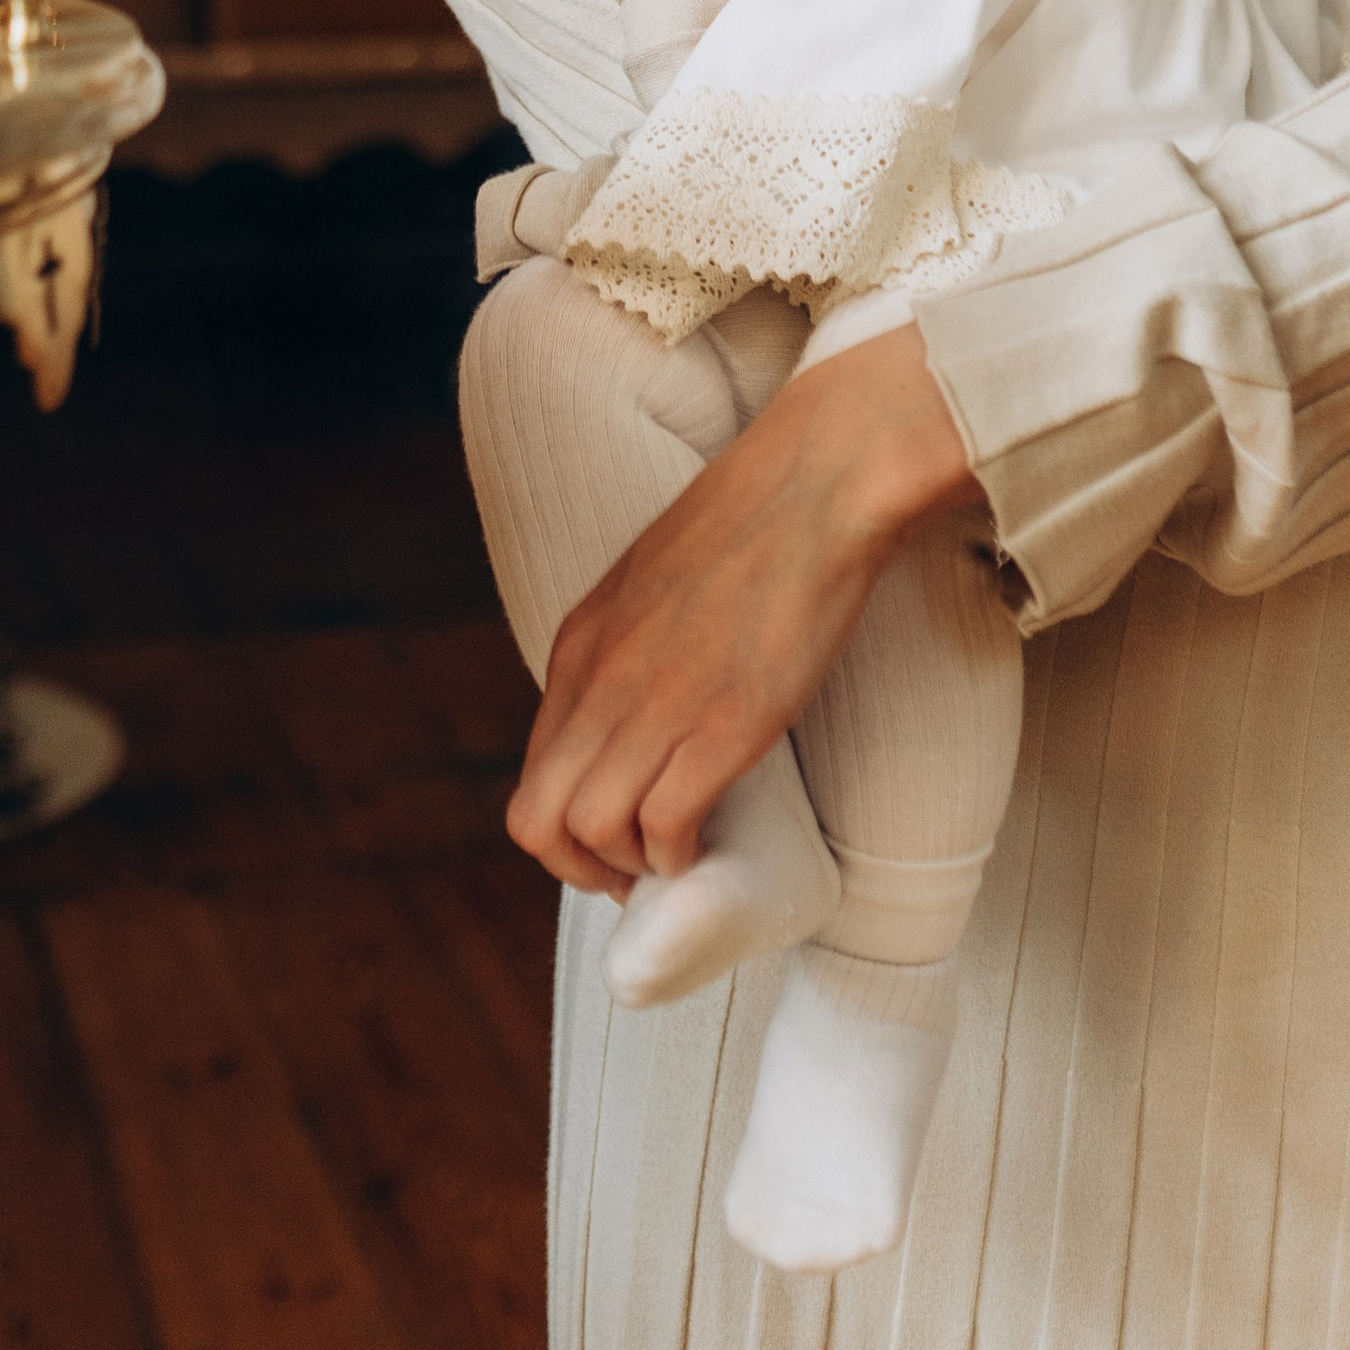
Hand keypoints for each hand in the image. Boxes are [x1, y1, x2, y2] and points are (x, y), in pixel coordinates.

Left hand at [508, 325, 977, 892]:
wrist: (818, 478)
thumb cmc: (755, 523)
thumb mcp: (654, 582)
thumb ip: (629, 646)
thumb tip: (638, 708)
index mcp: (582, 643)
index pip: (532, 775)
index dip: (568, 829)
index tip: (619, 837)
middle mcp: (602, 677)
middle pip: (538, 820)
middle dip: (580, 867)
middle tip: (636, 870)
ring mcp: (658, 700)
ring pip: (589, 832)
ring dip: (630, 866)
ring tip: (675, 856)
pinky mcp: (724, 722)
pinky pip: (664, 827)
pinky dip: (680, 855)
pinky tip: (709, 840)